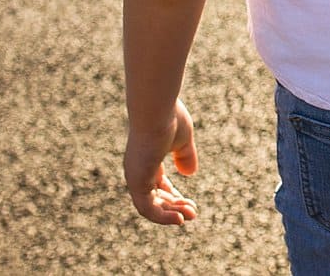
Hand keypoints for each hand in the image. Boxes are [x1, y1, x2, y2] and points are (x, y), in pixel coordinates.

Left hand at [125, 100, 198, 224]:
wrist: (157, 110)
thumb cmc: (170, 118)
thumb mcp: (183, 139)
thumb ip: (185, 156)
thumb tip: (190, 173)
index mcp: (147, 159)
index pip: (157, 185)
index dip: (173, 196)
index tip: (190, 203)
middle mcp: (138, 170)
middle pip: (155, 198)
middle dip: (175, 207)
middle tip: (193, 213)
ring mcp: (136, 176)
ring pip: (151, 206)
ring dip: (171, 213)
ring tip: (191, 215)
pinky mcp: (137, 182)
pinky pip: (148, 208)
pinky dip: (163, 217)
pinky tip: (179, 218)